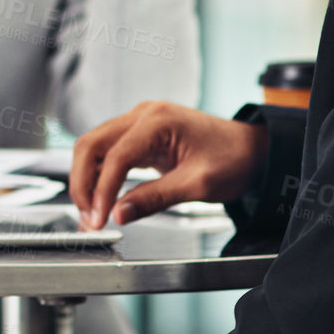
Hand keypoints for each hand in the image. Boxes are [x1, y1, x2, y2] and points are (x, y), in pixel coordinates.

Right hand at [70, 101, 267, 228]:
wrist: (251, 149)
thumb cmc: (232, 159)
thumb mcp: (197, 184)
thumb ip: (154, 198)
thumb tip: (118, 213)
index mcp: (158, 120)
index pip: (115, 157)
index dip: (102, 191)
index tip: (100, 218)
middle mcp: (143, 115)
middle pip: (91, 144)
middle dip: (83, 182)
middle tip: (87, 217)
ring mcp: (139, 122)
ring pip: (94, 147)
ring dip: (87, 179)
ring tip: (91, 213)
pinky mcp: (140, 135)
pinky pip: (108, 152)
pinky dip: (99, 176)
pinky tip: (101, 199)